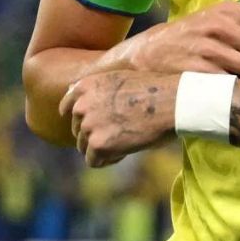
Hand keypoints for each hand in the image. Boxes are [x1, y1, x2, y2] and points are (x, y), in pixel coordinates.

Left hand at [59, 71, 180, 166]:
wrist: (173, 101)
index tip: (90, 127)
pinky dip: (108, 160)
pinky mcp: (98, 144)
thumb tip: (76, 106)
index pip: (67, 107)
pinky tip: (125, 152)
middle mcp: (81, 104)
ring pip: (84, 147)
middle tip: (119, 136)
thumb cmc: (154, 90)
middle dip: (95, 135)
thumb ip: (96, 91)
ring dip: (102, 149)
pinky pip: (93, 161)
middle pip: (78, 130)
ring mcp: (88, 125)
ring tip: (125, 143)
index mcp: (85, 85)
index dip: (79, 119)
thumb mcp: (120, 79)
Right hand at [110, 2, 239, 79]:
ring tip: (237, 73)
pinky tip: (222, 82)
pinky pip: (237, 84)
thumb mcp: (222, 16)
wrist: (151, 54)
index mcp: (229, 10)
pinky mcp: (202, 73)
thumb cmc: (196, 34)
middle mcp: (220, 26)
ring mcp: (210, 50)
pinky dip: (234, 87)